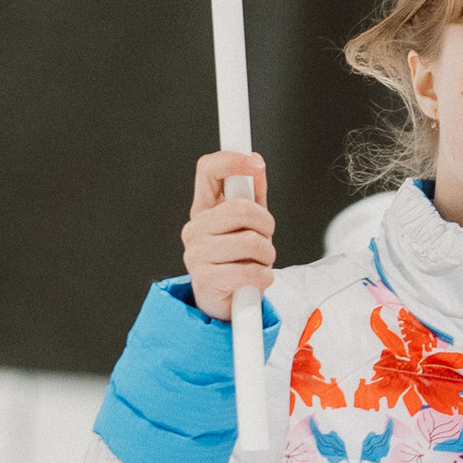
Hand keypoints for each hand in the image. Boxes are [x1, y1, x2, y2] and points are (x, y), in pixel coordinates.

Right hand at [181, 152, 274, 322]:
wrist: (225, 302)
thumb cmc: (237, 259)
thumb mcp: (247, 224)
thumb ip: (252, 195)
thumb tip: (257, 165)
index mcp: (204, 208)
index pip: (208, 170)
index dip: (231, 160)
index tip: (254, 162)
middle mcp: (195, 227)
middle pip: (241, 208)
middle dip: (266, 224)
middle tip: (265, 237)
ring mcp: (196, 253)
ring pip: (250, 241)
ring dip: (267, 254)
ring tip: (260, 261)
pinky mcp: (204, 279)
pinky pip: (248, 271)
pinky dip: (263, 276)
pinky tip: (259, 278)